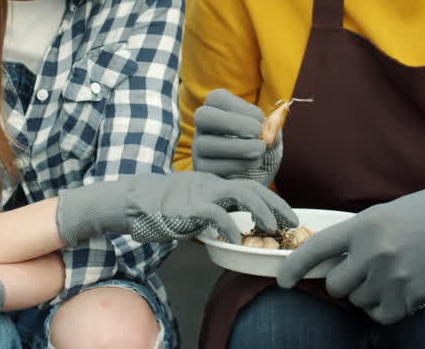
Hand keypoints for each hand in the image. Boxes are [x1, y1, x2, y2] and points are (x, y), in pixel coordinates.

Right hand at [56, 170, 297, 244]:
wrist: (132, 202)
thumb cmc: (161, 210)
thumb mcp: (193, 210)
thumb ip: (212, 213)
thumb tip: (231, 231)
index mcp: (214, 185)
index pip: (250, 186)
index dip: (273, 201)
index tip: (288, 217)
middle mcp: (212, 185)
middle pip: (253, 187)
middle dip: (277, 204)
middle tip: (292, 222)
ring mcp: (202, 193)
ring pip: (242, 193)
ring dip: (262, 210)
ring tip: (272, 227)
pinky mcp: (190, 206)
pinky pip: (216, 214)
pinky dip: (230, 226)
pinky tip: (236, 239)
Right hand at [192, 89, 281, 184]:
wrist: (256, 172)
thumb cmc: (259, 145)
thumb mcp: (268, 133)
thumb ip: (271, 128)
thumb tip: (271, 130)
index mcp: (217, 108)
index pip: (217, 98)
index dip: (240, 106)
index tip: (261, 119)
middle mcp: (203, 126)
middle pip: (204, 116)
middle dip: (232, 123)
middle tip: (257, 133)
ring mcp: (198, 148)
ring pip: (205, 144)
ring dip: (238, 147)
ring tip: (260, 149)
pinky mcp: (201, 169)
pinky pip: (211, 167)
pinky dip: (237, 164)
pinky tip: (255, 162)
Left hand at [277, 184, 424, 324]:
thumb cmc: (420, 216)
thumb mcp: (381, 215)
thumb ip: (354, 237)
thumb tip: (326, 262)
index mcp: (364, 225)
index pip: (317, 249)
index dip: (295, 266)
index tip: (284, 281)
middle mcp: (375, 251)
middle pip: (336, 285)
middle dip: (343, 282)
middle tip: (363, 270)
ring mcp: (393, 275)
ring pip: (358, 301)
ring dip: (367, 294)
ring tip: (389, 274)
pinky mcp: (411, 296)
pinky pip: (380, 315)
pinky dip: (383, 308)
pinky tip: (397, 290)